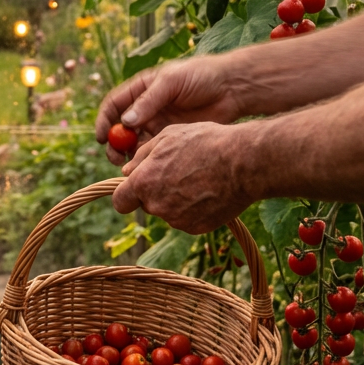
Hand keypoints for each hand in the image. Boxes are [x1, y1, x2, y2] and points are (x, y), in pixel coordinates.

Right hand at [95, 55, 243, 163]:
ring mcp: (158, 123)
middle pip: (120, 128)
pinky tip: (150, 165)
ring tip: (132, 165)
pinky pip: (153, 150)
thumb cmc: (201, 76)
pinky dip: (147, 159)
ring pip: (135, 142)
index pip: (114, 105)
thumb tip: (125, 121)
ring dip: (129, 154)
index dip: (104, 121)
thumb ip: (149, 101)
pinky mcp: (171, 137)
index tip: (101, 138)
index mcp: (141, 89)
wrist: (231, 88)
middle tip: (116, 158)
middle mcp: (146, 107)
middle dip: (115, 144)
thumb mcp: (172, 82)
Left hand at [111, 121, 254, 232]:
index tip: (135, 189)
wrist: (243, 163)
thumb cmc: (205, 142)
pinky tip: (209, 191)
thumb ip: (142, 155)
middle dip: (155, 193)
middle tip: (178, 174)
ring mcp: (176, 219)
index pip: (120, 201)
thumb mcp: (168, 136)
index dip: (126, 195)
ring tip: (199, 178)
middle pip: (147, 205)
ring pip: (168, 212)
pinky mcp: (196, 228)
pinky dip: (193, 209)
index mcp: (143, 182)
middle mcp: (156, 205)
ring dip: (176, 200)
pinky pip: (187, 219)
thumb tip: (126, 170)